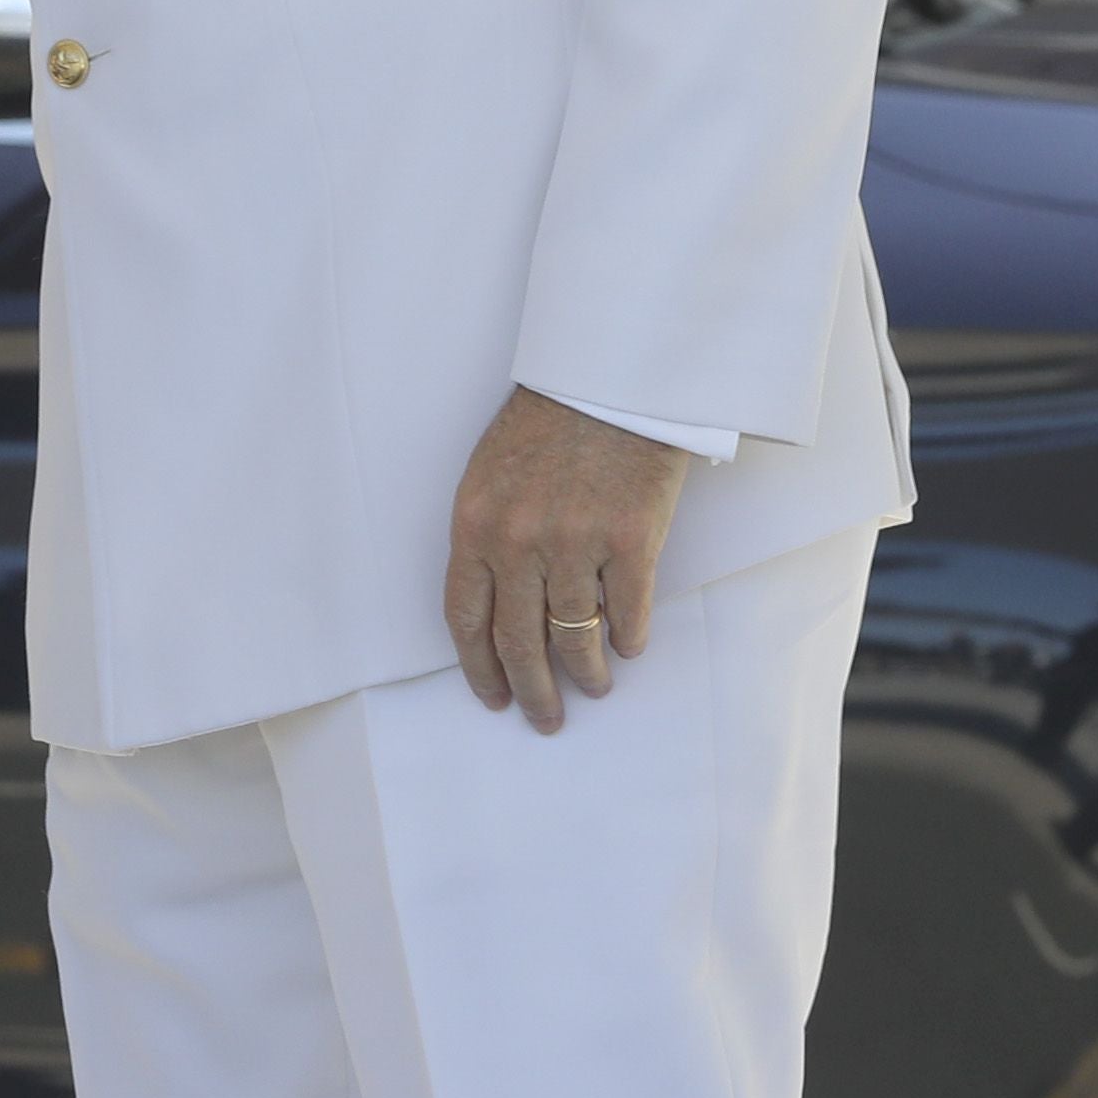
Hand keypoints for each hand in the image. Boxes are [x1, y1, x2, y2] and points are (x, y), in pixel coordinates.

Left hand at [443, 387, 691, 732]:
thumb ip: (490, 539)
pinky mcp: (632, 541)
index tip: (492, 697)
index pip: (465, 618)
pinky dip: (629, 640)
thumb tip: (503, 608)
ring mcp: (576, 543)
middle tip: (544, 719)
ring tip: (594, 687)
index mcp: (475, 525)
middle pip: (518, 643)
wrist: (609, 379)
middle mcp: (519, 541)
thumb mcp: (491, 476)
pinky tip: (628, 647)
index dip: (479, 668)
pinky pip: (627, 615)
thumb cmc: (548, 423)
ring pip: (576, 639)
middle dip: (531, 692)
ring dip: (586, 675)